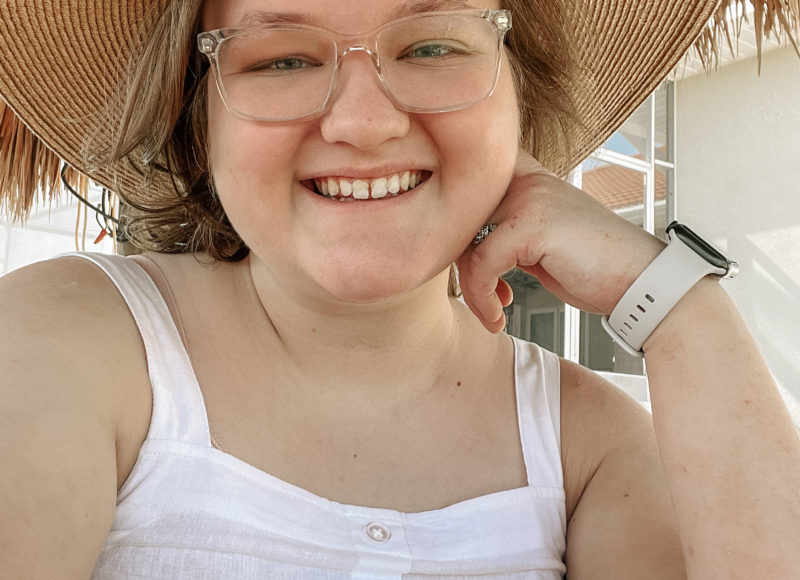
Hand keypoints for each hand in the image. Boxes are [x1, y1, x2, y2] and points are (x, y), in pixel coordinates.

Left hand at [456, 150, 664, 332]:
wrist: (642, 284)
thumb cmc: (594, 268)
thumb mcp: (541, 242)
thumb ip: (505, 234)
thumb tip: (460, 250)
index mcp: (530, 177)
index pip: (471, 183)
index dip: (455, 221)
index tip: (462, 262)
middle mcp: (528, 180)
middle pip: (459, 217)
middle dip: (461, 263)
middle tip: (480, 294)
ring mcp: (530, 198)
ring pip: (466, 241)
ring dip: (472, 287)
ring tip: (491, 312)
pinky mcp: (532, 225)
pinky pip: (482, 262)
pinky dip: (482, 296)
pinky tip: (498, 316)